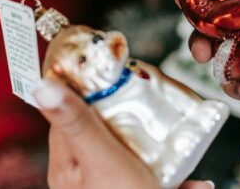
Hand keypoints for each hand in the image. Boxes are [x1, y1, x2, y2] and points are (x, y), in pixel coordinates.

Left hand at [34, 78, 214, 188]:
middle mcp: (88, 179)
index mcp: (68, 165)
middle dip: (137, 115)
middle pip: (110, 130)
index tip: (115, 62)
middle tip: (159, 97)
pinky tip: (198, 185)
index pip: (73, 111)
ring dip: (163, 148)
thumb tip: (41, 82)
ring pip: (139, 159)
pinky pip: (160, 183)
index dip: (92, 84)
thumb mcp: (100, 160)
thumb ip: (78, 122)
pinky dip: (180, 182)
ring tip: (184, 136)